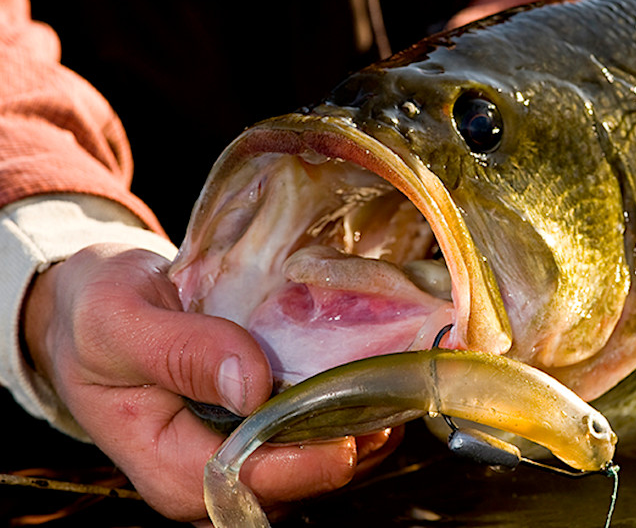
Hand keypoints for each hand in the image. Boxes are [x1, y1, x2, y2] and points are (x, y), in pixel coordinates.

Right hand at [22, 243, 396, 521]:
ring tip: (390, 388)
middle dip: (345, 448)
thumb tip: (250, 384)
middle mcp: (205, 477)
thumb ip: (180, 350)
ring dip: (354, 432)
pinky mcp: (255, 432)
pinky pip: (308, 438)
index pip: (248, 483)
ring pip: (309, 466)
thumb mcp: (119, 320)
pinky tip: (369, 382)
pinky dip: (343, 415)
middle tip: (389, 398)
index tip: (354, 431)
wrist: (90, 305)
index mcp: (166, 466)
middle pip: (291, 485)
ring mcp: (234, 457)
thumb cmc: (95, 314)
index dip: (305, 464)